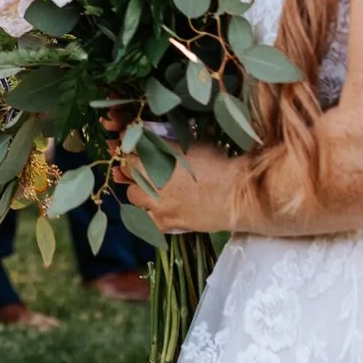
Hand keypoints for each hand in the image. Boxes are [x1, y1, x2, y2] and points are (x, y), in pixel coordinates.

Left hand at [115, 141, 239, 232]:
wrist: (236, 193)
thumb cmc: (220, 162)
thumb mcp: (193, 142)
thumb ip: (171, 142)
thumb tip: (161, 140)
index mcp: (154, 154)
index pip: (129, 145)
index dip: (133, 145)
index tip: (137, 146)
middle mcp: (148, 178)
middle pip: (126, 170)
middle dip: (133, 167)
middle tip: (145, 166)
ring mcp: (153, 202)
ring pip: (132, 195)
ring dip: (139, 189)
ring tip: (152, 188)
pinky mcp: (164, 222)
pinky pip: (144, 220)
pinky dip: (148, 214)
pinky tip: (157, 209)